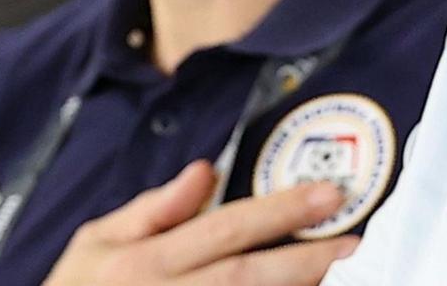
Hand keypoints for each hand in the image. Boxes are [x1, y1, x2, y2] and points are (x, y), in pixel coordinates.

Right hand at [43, 162, 357, 285]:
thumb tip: (205, 171)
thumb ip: (152, 209)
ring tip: (336, 269)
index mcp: (141, 262)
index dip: (279, 211)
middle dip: (304, 257)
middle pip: (246, 277)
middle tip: (351, 239)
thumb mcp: (94, 243)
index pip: (224, 229)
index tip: (326, 196)